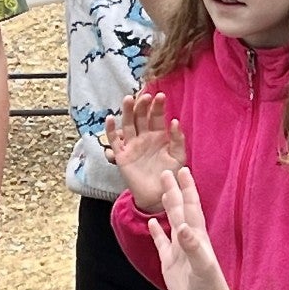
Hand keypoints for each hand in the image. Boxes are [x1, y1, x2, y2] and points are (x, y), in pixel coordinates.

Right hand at [105, 91, 186, 209]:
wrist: (159, 194)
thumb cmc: (170, 174)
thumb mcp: (178, 156)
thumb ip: (178, 139)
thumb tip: (175, 121)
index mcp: (158, 135)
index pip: (156, 116)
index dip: (157, 106)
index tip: (160, 95)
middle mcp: (144, 137)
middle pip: (141, 117)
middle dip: (142, 106)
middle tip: (145, 95)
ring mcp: (132, 145)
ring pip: (128, 124)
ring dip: (127, 112)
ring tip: (128, 99)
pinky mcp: (122, 155)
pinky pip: (114, 141)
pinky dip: (111, 130)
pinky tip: (110, 119)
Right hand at [146, 167, 239, 289]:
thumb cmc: (209, 289)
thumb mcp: (202, 267)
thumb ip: (192, 247)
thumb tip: (182, 227)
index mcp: (198, 237)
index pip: (191, 208)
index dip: (187, 189)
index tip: (183, 170)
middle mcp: (189, 240)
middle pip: (180, 210)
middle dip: (175, 191)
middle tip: (167, 172)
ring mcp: (179, 251)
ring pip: (172, 223)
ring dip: (168, 207)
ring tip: (164, 192)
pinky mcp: (170, 264)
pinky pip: (162, 243)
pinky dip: (157, 232)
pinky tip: (153, 223)